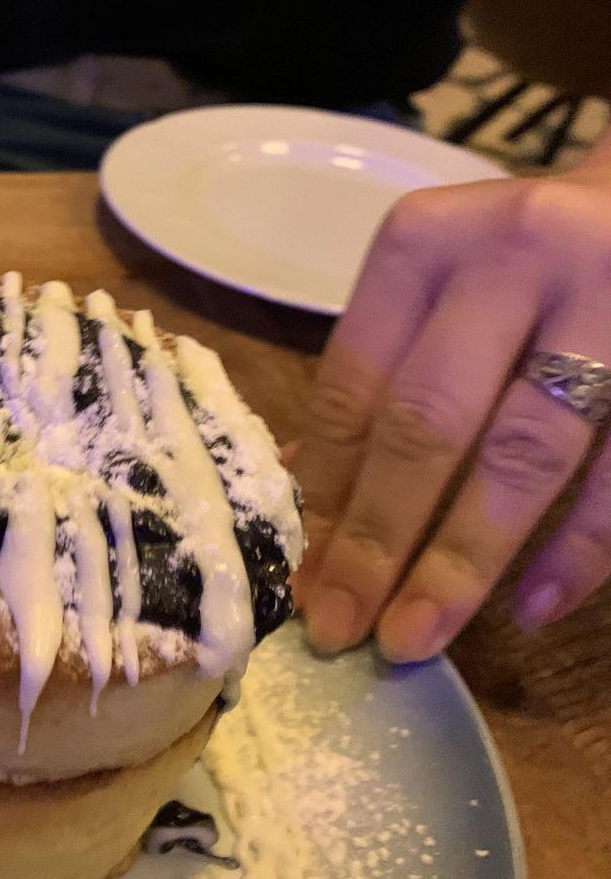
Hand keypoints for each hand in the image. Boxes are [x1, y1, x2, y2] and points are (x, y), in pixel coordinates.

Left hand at [291, 139, 610, 661]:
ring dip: (463, 559)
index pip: (356, 383)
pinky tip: (531, 608)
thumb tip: (300, 493)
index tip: (298, 578)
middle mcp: (512, 259)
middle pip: (427, 421)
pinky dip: (579, 550)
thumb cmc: (519, 259)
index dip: (324, 488)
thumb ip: (380, 375)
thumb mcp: (437, 286)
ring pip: (523, 453)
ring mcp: (603, 303)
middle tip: (340, 628)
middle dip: (378, 537)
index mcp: (428, 242)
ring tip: (416, 635)